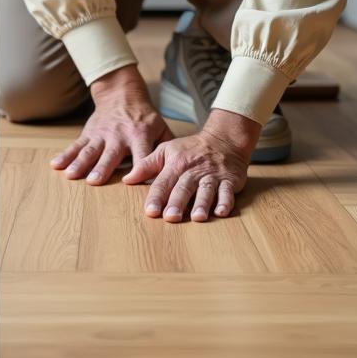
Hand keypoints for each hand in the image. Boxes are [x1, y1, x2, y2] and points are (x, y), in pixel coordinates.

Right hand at [51, 65, 169, 184]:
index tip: (132, 182)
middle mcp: (119, 135)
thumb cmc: (144, 116)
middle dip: (102, 168)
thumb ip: (167, 147)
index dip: (139, 168)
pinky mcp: (89, 133)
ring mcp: (101, 134)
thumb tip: (176, 170)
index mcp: (140, 135)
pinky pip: (76, 145)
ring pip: (90, 151)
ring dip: (80, 163)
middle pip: (110, 154)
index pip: (141, 154)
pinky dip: (65, 155)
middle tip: (94, 181)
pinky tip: (56, 165)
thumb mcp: (160, 127)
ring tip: (71, 176)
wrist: (121, 93)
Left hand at [122, 108, 260, 220]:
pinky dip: (225, 202)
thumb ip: (147, 165)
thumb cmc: (190, 149)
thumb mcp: (166, 150)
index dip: (157, 196)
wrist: (223, 140)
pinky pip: (228, 192)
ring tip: (197, 218)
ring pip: (206, 190)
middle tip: (170, 218)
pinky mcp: (229, 181)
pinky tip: (221, 213)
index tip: (150, 211)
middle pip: (184, 187)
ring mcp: (212, 176)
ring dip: (202, 204)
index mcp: (176, 164)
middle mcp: (193, 171)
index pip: (163, 181)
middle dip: (177, 202)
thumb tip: (127, 179)